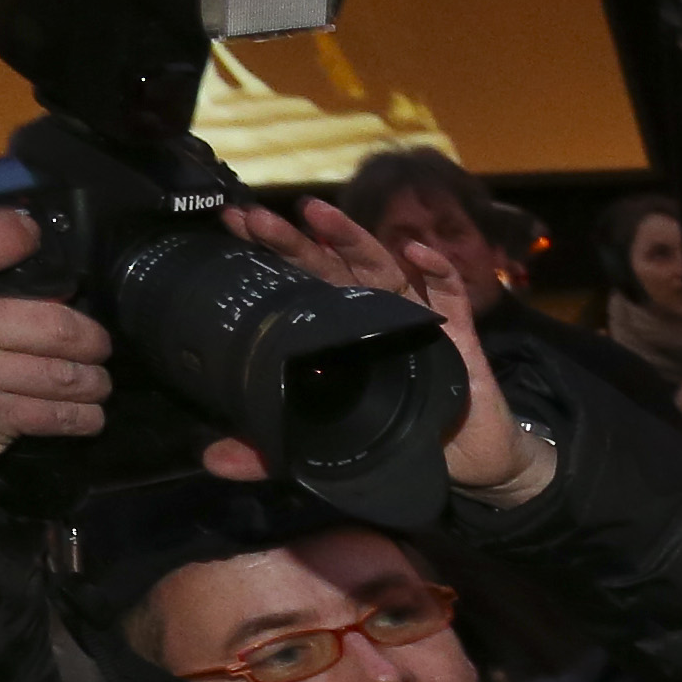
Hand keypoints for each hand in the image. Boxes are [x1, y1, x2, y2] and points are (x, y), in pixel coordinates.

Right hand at [0, 155, 117, 467]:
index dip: (10, 236)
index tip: (30, 233)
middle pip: (43, 322)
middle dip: (86, 330)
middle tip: (91, 331)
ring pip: (57, 375)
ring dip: (91, 376)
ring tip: (94, 370)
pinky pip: (46, 419)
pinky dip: (78, 416)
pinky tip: (83, 409)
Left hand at [208, 200, 524, 495]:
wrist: (468, 467)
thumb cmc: (398, 444)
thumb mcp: (323, 451)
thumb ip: (272, 453)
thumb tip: (214, 461)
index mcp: (339, 333)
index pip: (299, 285)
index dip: (270, 255)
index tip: (236, 226)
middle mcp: (372, 318)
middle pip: (331, 268)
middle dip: (295, 240)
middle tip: (257, 219)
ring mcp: (416, 322)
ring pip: (381, 269)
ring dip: (352, 239)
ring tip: (318, 213)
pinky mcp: (459, 338)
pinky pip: (450, 296)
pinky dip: (437, 271)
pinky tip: (416, 252)